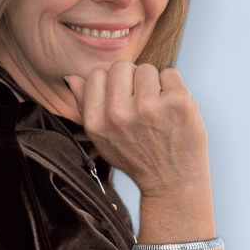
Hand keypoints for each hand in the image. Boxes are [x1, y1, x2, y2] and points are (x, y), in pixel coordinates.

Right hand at [65, 61, 209, 197]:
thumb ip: (86, 106)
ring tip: (158, 111)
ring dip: (154, 85)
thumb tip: (72, 77)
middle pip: (121, 66)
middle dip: (132, 80)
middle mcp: (119, 114)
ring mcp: (149, 107)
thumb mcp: (103, 139)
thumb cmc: (137, 157)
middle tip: (141, 106)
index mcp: (96, 122)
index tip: (123, 100)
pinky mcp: (177, 102)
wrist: (171, 183)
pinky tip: (173, 111)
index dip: (111, 84)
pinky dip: (174, 88)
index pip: (96, 74)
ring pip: (147, 69)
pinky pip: (171, 74)